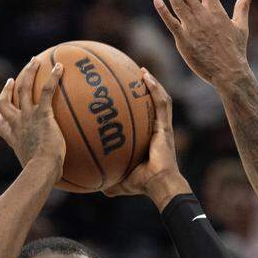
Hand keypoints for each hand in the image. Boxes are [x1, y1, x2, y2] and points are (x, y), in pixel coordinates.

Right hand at [0, 58, 65, 167]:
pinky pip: (47, 90)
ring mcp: (27, 116)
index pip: (0, 124)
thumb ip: (44, 170)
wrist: (41, 169)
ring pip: (24, 88)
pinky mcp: (42, 113)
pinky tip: (60, 66)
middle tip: (14, 78)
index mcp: (12, 138)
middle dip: (8, 88)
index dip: (0, 115)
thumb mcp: (38, 172)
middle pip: (5, 101)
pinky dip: (53, 77)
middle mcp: (16, 124)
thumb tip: (57, 178)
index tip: (2, 108)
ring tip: (34, 61)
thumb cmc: (42, 175)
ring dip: (28, 73)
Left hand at [103, 69, 186, 206]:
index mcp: (148, 140)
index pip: (143, 119)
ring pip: (160, 100)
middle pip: (152, 106)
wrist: (158, 185)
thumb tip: (91, 185)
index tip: (125, 97)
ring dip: (153, 85)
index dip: (137, 108)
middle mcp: (157, 131)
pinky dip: (155, 89)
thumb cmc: (141, 184)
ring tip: (142, 71)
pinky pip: (161, 103)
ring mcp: (163, 128)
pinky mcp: (165, 127)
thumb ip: (107, 179)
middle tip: (134, 77)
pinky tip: (146, 77)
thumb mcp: (118, 180)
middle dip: (146, 91)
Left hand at [154, 0, 257, 87]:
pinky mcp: (184, 41)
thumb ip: (243, 6)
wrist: (230, 73)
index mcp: (217, 11)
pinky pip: (172, 23)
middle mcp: (204, 16)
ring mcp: (193, 28)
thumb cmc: (236, 51)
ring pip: (178, 3)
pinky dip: (164, 11)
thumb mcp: (241, 26)